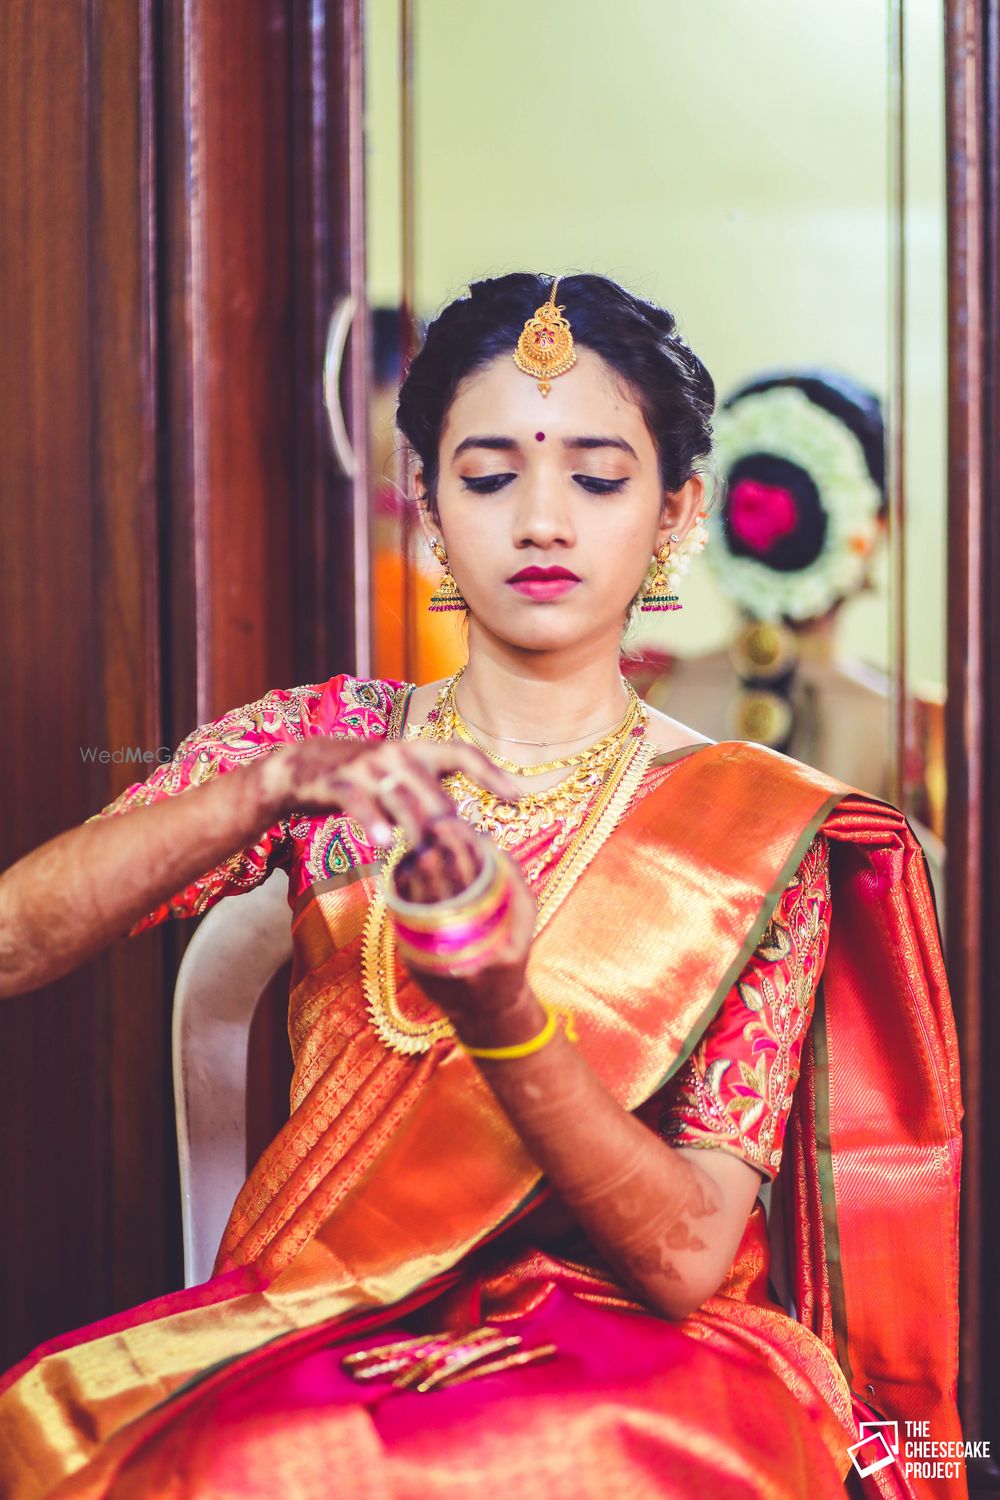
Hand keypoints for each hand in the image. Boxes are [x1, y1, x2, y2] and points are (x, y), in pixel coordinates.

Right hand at [254, 736, 518, 851]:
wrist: (299, 767)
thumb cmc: (362, 779)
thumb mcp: (399, 779)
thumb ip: (428, 796)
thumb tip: (465, 830)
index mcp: (417, 750)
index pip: (462, 754)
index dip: (491, 773)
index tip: (518, 796)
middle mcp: (395, 752)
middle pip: (433, 787)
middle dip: (450, 820)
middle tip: (464, 849)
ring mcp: (366, 766)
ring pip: (400, 797)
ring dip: (417, 826)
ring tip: (429, 851)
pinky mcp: (338, 781)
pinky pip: (358, 803)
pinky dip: (373, 822)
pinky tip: (385, 845)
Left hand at [391, 818, 537, 1035]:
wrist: (486, 1011)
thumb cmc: (509, 961)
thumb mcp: (524, 924)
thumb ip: (514, 884)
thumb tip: (489, 842)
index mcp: (499, 936)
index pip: (476, 878)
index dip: (462, 846)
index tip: (452, 822)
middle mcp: (467, 949)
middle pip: (443, 887)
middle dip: (433, 851)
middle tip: (426, 823)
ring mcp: (437, 957)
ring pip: (419, 900)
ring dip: (414, 868)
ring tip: (414, 841)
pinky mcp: (414, 962)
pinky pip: (404, 917)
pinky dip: (402, 891)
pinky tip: (403, 870)